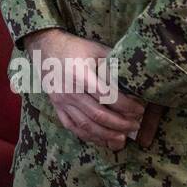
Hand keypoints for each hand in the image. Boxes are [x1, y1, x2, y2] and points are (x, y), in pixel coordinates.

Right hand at [23, 29, 144, 150]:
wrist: (45, 47)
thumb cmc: (74, 47)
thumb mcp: (96, 49)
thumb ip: (114, 64)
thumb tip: (134, 79)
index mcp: (80, 75)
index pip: (108, 97)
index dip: (127, 106)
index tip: (140, 109)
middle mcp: (70, 91)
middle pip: (98, 115)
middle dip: (121, 123)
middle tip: (136, 125)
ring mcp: (61, 101)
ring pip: (86, 125)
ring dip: (106, 134)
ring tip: (122, 138)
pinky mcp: (56, 106)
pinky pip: (72, 127)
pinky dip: (87, 136)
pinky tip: (101, 139)